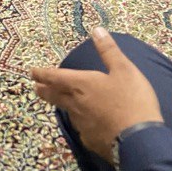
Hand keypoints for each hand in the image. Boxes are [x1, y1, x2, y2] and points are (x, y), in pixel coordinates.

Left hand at [31, 26, 162, 161]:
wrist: (139, 140)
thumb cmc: (131, 100)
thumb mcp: (124, 69)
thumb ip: (109, 50)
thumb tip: (96, 30)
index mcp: (81, 84)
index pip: (55, 77)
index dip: (42, 73)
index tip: (32, 72)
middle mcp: (76, 104)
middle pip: (54, 96)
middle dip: (44, 90)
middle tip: (36, 87)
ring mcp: (82, 125)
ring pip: (67, 112)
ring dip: (61, 105)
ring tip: (60, 102)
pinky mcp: (90, 141)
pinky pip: (81, 128)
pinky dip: (79, 122)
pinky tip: (84, 124)